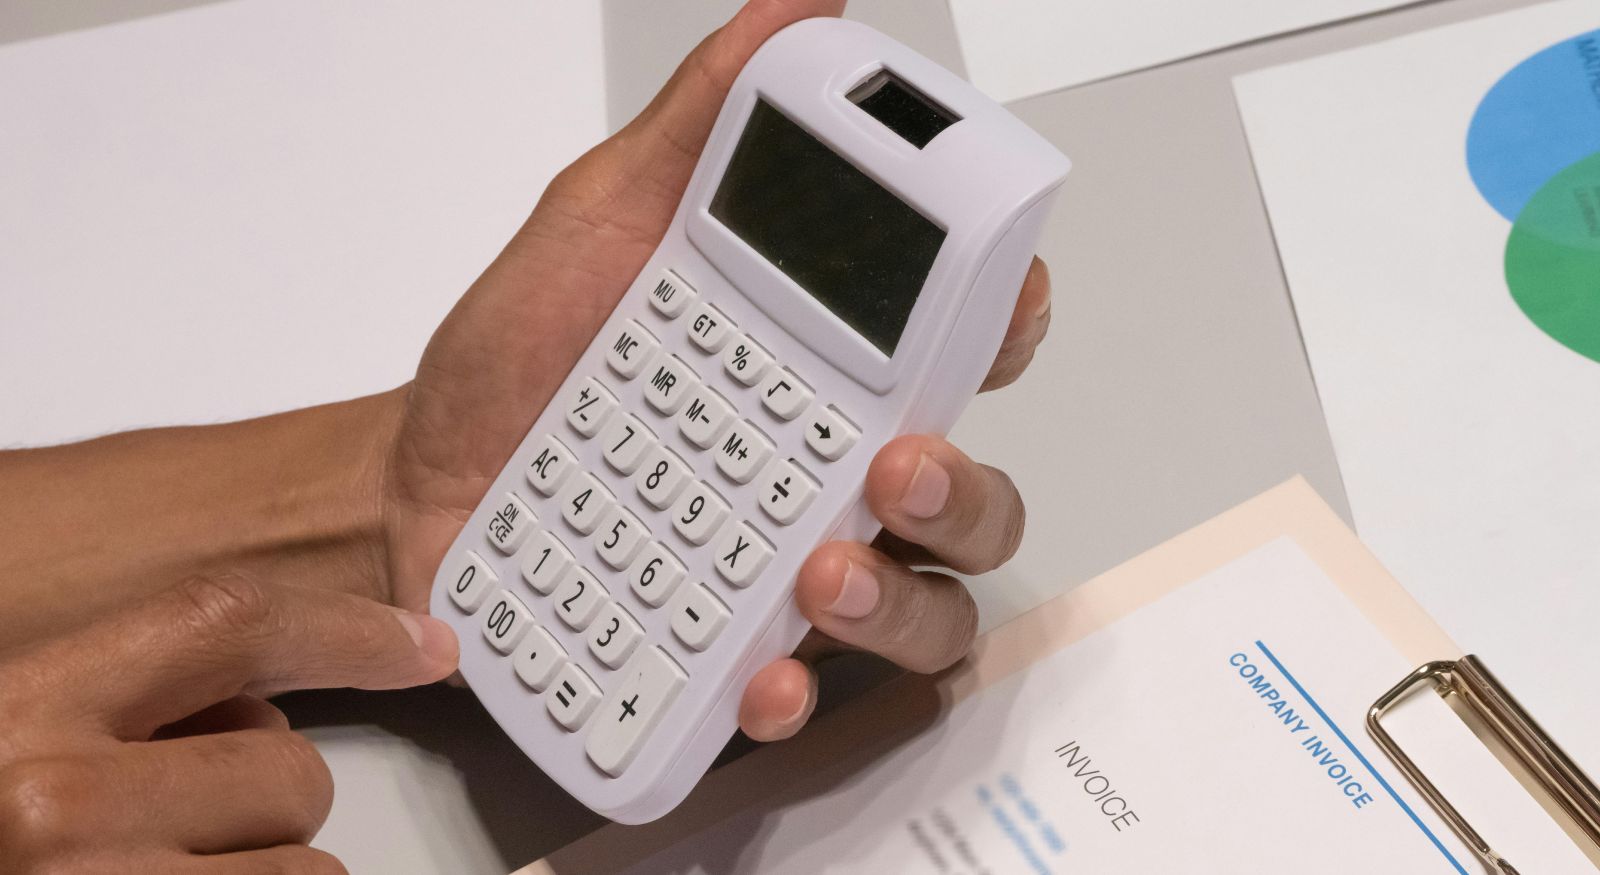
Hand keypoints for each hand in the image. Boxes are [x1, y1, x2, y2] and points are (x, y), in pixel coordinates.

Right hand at [0, 577, 456, 873]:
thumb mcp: (11, 728)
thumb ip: (120, 701)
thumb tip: (268, 705)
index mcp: (19, 712)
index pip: (228, 623)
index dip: (345, 626)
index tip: (421, 642)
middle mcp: (54, 810)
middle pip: (292, 771)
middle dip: (266, 799)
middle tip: (176, 825)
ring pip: (304, 873)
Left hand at [382, 0, 1049, 738]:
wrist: (418, 474)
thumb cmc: (526, 355)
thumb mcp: (606, 217)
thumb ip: (700, 126)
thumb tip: (798, 12)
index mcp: (823, 368)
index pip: (965, 354)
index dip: (1008, 329)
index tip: (994, 304)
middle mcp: (827, 478)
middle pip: (976, 502)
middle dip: (968, 491)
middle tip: (896, 463)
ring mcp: (785, 575)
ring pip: (923, 612)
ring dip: (899, 602)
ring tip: (818, 575)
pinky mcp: (721, 654)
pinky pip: (800, 695)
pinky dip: (790, 697)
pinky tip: (753, 678)